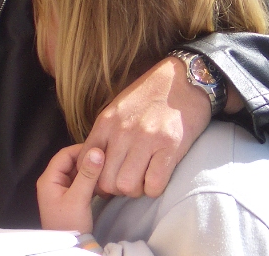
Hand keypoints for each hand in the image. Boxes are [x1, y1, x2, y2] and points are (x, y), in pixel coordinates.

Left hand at [37, 144, 103, 232]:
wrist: (71, 248)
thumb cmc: (70, 224)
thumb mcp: (79, 198)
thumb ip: (88, 174)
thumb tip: (97, 151)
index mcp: (49, 179)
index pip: (65, 154)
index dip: (81, 149)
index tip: (100, 149)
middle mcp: (52, 182)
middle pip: (70, 163)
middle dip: (87, 160)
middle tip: (105, 159)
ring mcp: (60, 190)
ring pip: (76, 172)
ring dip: (90, 171)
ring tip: (105, 169)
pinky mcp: (69, 198)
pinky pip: (79, 182)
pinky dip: (90, 181)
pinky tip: (101, 182)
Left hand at [81, 56, 227, 197]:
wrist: (183, 79)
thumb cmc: (149, 97)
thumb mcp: (118, 109)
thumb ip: (105, 134)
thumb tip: (94, 164)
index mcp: (106, 122)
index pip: (86, 163)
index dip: (94, 178)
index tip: (107, 178)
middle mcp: (122, 131)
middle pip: (106, 181)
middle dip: (116, 189)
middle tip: (128, 180)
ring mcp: (146, 139)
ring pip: (127, 186)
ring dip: (136, 190)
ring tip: (144, 178)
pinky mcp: (170, 146)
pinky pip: (154, 185)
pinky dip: (155, 188)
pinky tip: (158, 177)